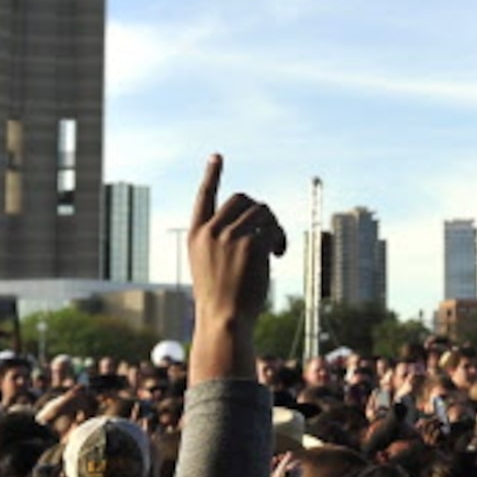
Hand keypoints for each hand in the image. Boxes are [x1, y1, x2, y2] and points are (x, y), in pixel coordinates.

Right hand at [188, 154, 284, 333]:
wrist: (224, 320)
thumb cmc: (220, 298)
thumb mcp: (209, 264)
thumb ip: (221, 240)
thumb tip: (254, 221)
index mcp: (196, 235)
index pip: (204, 197)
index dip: (211, 176)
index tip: (217, 156)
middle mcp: (210, 231)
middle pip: (243, 198)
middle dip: (260, 211)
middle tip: (268, 232)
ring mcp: (229, 237)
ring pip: (262, 211)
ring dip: (274, 226)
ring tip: (273, 248)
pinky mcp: (250, 245)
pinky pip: (274, 228)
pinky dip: (280, 239)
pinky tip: (278, 254)